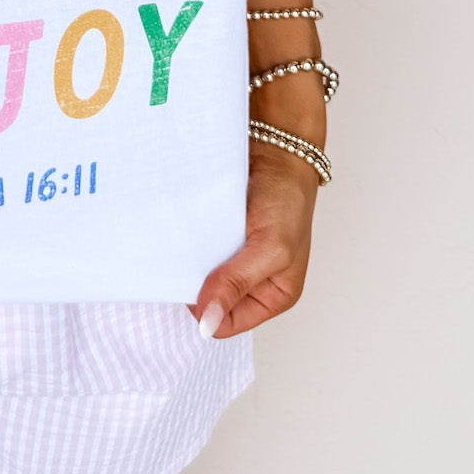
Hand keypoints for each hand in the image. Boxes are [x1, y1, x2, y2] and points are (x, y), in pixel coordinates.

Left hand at [189, 142, 318, 338]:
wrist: (276, 149)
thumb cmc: (288, 199)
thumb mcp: (270, 248)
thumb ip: (237, 284)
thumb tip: (206, 323)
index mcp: (272, 296)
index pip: (225, 324)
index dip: (205, 309)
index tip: (193, 282)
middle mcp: (251, 282)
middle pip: (209, 301)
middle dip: (196, 285)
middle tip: (187, 261)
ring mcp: (232, 258)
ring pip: (198, 275)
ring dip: (190, 262)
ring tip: (187, 243)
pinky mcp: (217, 235)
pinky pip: (194, 249)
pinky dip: (188, 242)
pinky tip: (185, 230)